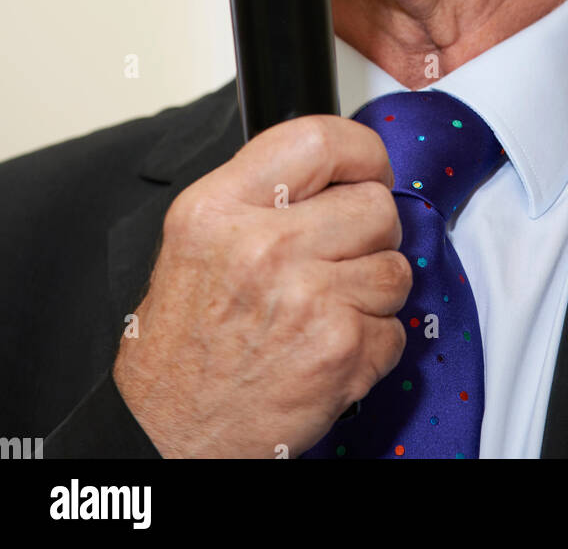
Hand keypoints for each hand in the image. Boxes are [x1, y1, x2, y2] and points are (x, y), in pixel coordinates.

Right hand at [113, 115, 412, 457]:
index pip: (318, 140)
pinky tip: (327, 351)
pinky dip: (372, 345)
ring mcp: (306, 298)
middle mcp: (263, 247)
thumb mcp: (195, 241)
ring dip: (373, 293)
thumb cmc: (182, 345)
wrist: (165, 434)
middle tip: (338, 261)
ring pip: (395, 268)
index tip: (370, 169)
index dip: (361, 152)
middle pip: (375, 204)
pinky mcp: (338, 350)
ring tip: (326, 312)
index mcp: (220, 209)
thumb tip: (336, 170)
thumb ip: (259, 195)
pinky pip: (395, 329)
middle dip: (370, 235)